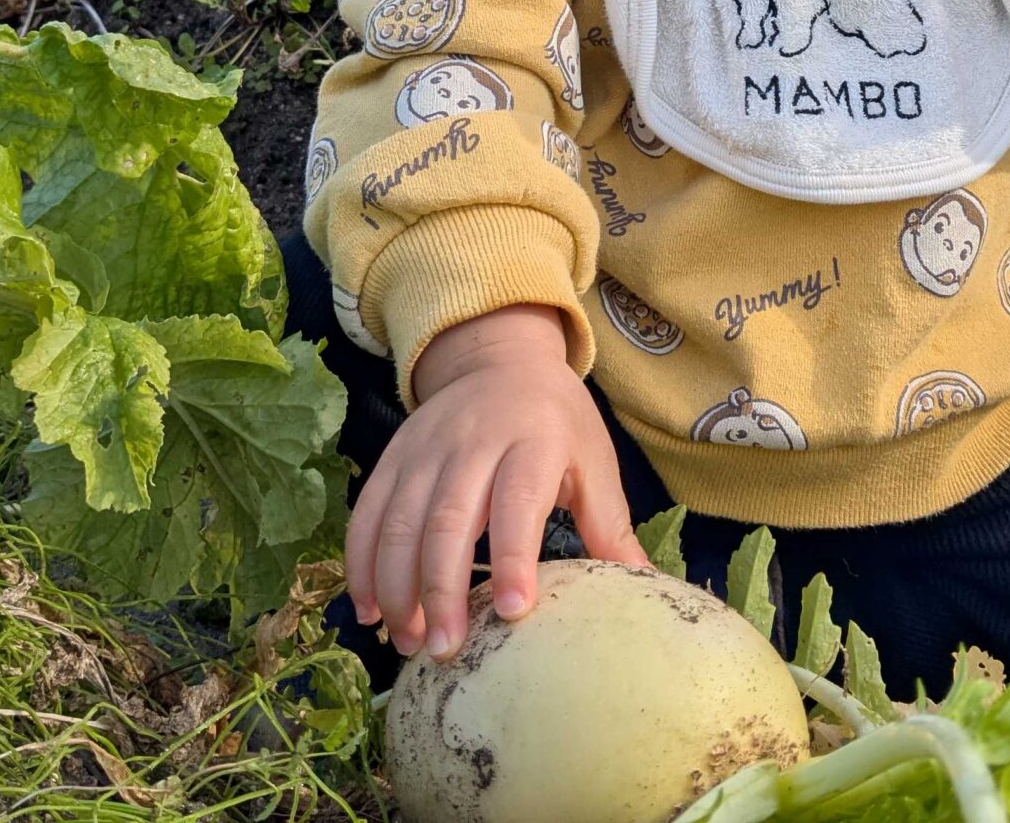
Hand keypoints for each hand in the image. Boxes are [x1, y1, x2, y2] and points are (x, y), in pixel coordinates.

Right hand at [344, 304, 647, 659]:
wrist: (498, 360)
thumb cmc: (556, 421)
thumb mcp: (593, 461)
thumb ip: (610, 525)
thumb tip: (647, 587)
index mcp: (533, 442)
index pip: (519, 502)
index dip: (515, 557)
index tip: (515, 613)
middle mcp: (472, 444)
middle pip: (448, 520)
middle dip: (442, 590)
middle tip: (445, 649)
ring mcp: (425, 450)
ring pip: (400, 522)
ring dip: (398, 587)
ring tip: (409, 641)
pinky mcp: (392, 458)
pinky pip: (368, 514)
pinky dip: (362, 565)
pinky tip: (370, 611)